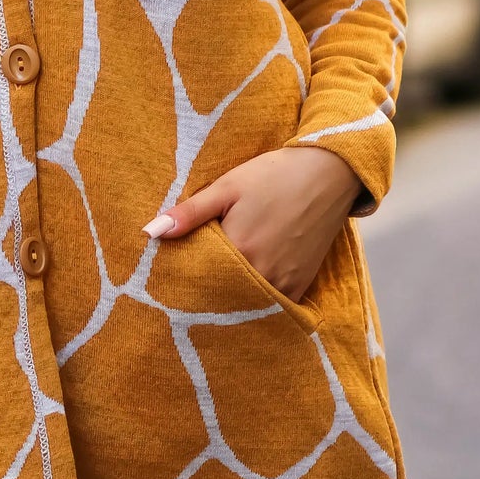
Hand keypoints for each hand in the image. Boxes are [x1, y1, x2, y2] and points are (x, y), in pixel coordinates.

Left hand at [142, 147, 361, 303]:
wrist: (329, 172)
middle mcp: (262, 273)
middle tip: (184, 291)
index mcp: (239, 249)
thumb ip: (190, 213)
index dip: (182, 277)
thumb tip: (150, 232)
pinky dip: (256, 303)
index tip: (167, 278)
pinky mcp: (301, 284)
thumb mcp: (227, 186)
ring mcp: (284, 282)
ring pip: (246, 303)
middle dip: (204, 293)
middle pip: (221, 294)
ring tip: (212, 292)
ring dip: (230, 299)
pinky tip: (242, 294)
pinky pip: (273, 306)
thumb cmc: (273, 175)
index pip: (198, 276)